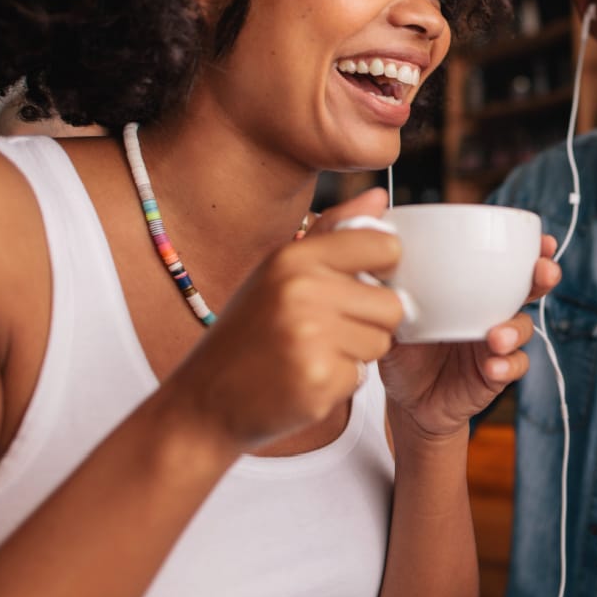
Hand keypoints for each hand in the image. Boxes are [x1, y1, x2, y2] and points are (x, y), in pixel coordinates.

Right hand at [163, 188, 402, 452]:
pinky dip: (340, 382)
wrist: (205, 400)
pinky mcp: (318, 380)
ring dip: (356, 353)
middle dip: (369, 322)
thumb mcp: (280, 270)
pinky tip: (306, 378)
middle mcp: (301, 291)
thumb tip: (379, 196)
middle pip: (391, 303)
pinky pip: (363, 376)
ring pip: (382, 342)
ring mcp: (310, 337)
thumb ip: (334, 230)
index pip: (384, 246)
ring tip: (312, 353)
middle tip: (327, 331)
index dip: (383, 268)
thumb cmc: (250, 330)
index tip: (362, 283)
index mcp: (294, 257)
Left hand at [372, 233, 559, 440]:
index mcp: (473, 292)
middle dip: (542, 277)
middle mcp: (491, 313)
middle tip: (543, 272)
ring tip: (497, 338)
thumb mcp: (393, 320)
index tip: (542, 241)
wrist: (408, 403)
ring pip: (523, 327)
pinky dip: (507, 365)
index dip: (529, 250)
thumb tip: (371, 262)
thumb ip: (388, 294)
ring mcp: (497, 344)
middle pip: (529, 288)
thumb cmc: (405, 354)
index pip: (506, 265)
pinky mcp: (496, 374)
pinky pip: (514, 367)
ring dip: (516, 328)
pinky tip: (494, 367)